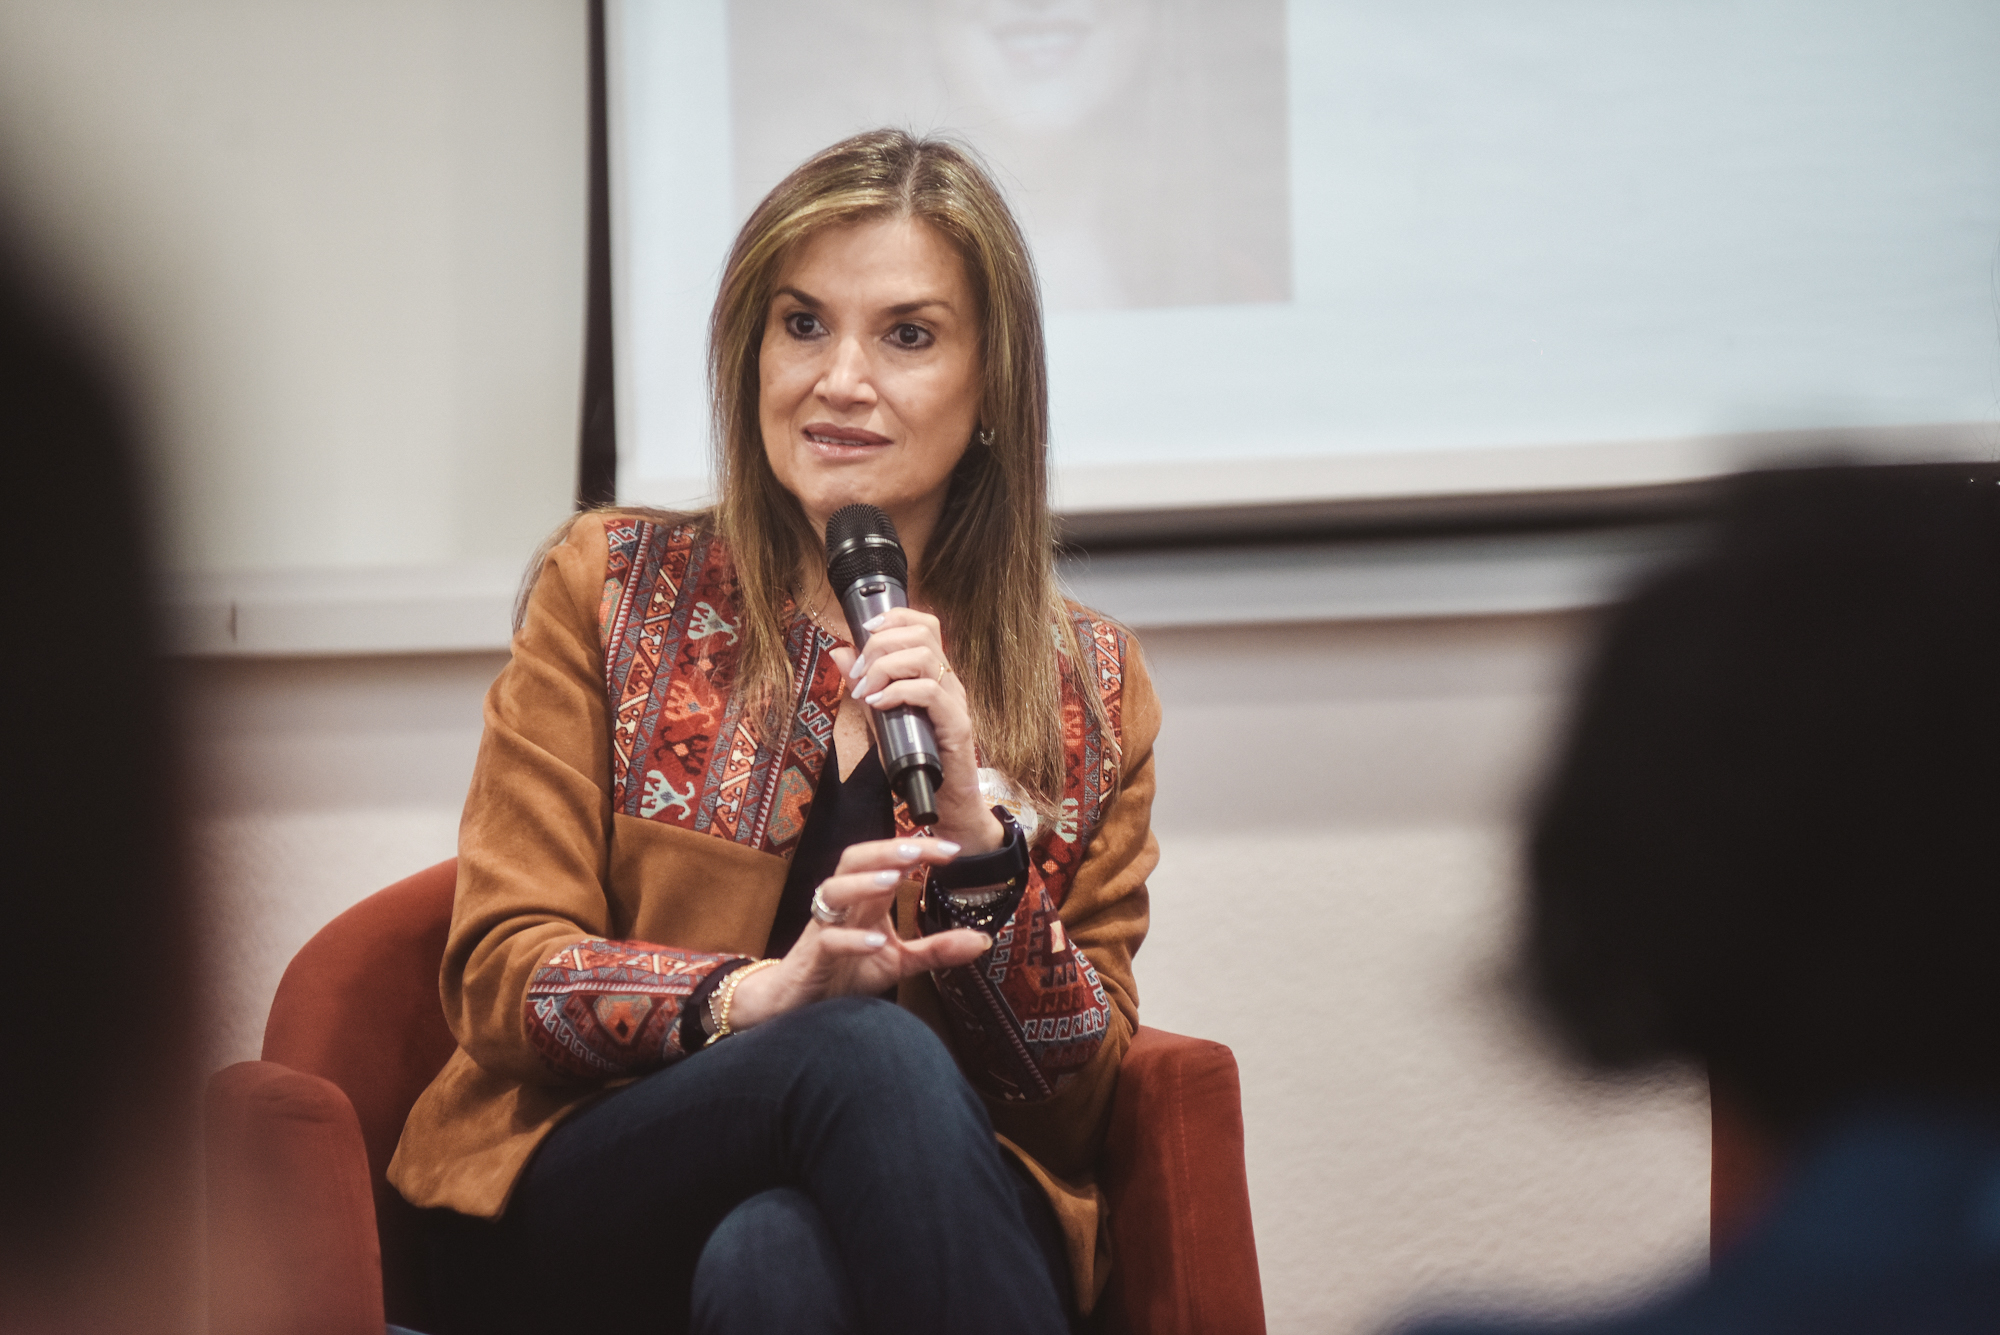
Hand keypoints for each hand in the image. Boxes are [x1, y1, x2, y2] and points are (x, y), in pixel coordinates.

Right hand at [724, 836, 991, 1031]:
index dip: (915, 850)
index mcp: (864, 901)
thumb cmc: (845, 972)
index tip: (952, 850)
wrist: (798, 1005)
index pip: (886, 861)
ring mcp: (824, 929)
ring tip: (891, 880)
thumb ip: (937, 949)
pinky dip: (851, 939)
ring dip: (862, 883)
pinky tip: (876, 941)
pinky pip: (827, 940)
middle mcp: (843, 907)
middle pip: (853, 861)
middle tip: (918, 850)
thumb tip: (983, 940)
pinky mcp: (813, 957)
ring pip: (832, 891)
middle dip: (885, 850)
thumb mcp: (899, 961)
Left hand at [829, 607, 1002, 852]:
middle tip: (859, 673)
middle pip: (923, 632)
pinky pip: (929, 692)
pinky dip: (898, 692)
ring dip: (885, 668)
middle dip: (881, 644)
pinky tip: (879, 706)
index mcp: (934, 674)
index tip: (864, 632)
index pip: (923, 624)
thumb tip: (840, 652)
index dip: (894, 617)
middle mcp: (948, 681)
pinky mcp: (956, 725)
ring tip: (867, 691)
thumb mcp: (880, 719)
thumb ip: (863, 686)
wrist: (945, 805)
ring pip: (925, 657)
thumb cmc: (916, 763)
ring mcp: (955, 702)